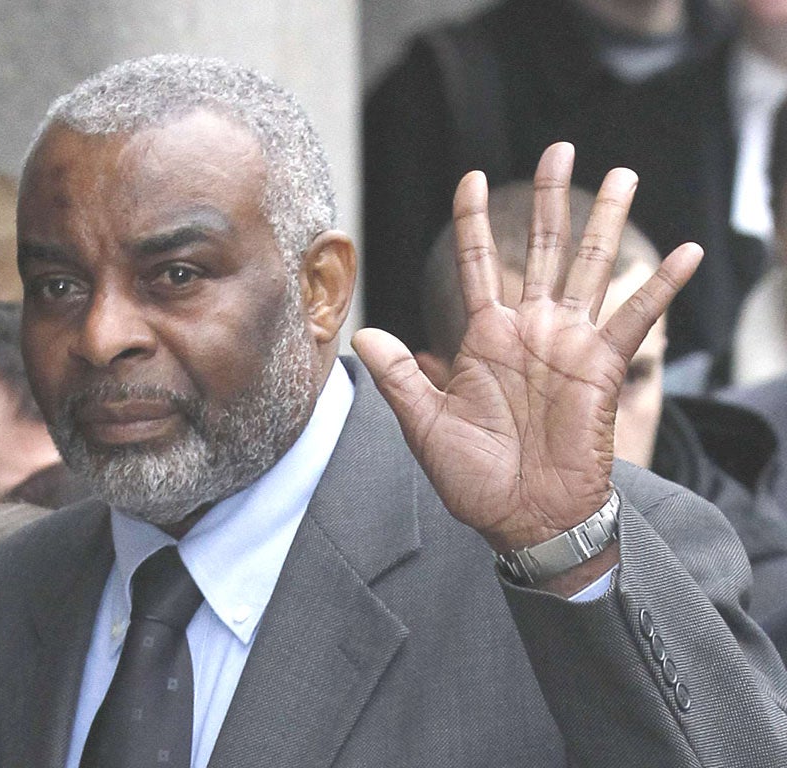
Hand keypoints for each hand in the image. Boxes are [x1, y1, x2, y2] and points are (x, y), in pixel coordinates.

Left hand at [353, 142, 701, 553]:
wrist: (522, 518)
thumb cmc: (473, 478)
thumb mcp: (425, 423)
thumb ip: (400, 374)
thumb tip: (361, 332)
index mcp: (485, 337)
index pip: (475, 262)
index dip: (472, 219)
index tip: (470, 177)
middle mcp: (529, 330)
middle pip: (539, 248)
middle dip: (550, 198)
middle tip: (561, 149)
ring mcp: (568, 344)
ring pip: (588, 267)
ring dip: (607, 221)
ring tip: (624, 175)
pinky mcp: (603, 367)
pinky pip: (635, 318)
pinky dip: (659, 285)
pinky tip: (684, 251)